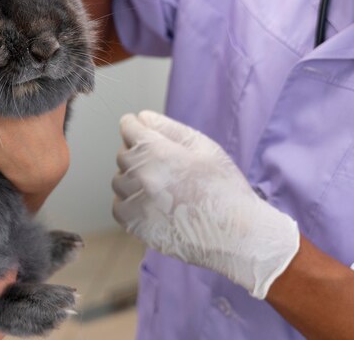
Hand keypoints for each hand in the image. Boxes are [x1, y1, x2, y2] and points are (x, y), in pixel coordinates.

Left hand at [112, 110, 299, 298]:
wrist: (235, 234)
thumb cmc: (225, 187)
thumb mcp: (204, 147)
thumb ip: (169, 128)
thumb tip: (142, 118)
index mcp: (158, 152)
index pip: (128, 127)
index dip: (136, 126)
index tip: (142, 131)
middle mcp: (142, 176)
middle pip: (123, 153)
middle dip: (138, 152)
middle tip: (164, 164)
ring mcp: (136, 203)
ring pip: (119, 180)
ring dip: (133, 178)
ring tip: (161, 186)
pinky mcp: (136, 226)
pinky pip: (118, 206)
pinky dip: (129, 202)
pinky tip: (152, 203)